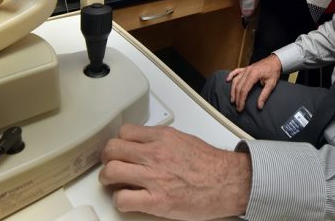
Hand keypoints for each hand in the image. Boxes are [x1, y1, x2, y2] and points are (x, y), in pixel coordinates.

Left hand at [99, 124, 250, 219]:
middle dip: (107, 158)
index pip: (125, 132)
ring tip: (112, 183)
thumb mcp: (183, 140)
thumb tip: (145, 142)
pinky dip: (119, 200)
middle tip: (110, 165)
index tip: (119, 150)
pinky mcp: (157, 201)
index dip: (118, 142)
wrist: (227, 182)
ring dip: (107, 179)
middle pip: (112, 149)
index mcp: (162, 137)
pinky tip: (126, 200)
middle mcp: (155, 154)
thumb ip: (161, 140)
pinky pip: (123, 199)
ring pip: (111, 171)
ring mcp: (154, 178)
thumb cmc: (211, 165)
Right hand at [226, 54, 281, 110]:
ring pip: (236, 80)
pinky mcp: (246, 68)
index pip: (244, 89)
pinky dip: (231, 75)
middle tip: (237, 107)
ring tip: (232, 99)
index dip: (241, 100)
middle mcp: (248, 71)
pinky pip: (236, 71)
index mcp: (254, 75)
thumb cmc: (273, 72)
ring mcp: (246, 69)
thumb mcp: (271, 84)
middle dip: (237, 98)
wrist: (275, 61)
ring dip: (233, 90)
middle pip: (239, 86)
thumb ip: (264, 95)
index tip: (240, 107)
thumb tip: (259, 106)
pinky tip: (227, 80)